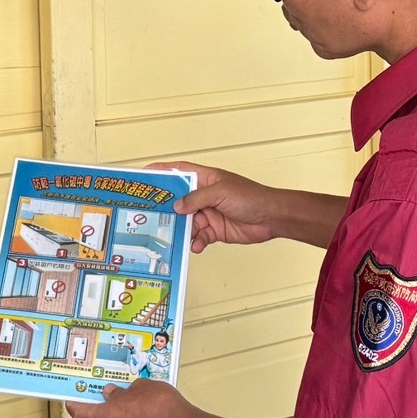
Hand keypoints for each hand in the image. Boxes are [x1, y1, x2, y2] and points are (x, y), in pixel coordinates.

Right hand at [158, 161, 291, 252]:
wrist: (271, 218)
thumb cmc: (251, 197)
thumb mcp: (220, 192)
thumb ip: (196, 199)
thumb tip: (177, 206)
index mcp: (205, 179)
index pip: (179, 172)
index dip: (162, 172)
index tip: (145, 176)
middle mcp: (204, 195)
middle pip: (179, 201)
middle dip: (166, 208)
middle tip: (149, 216)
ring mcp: (209, 213)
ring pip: (186, 222)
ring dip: (181, 230)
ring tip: (172, 237)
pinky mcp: (215, 230)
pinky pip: (199, 237)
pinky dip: (195, 242)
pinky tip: (195, 246)